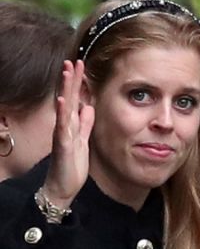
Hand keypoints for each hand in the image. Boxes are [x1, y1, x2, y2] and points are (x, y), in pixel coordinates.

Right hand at [42, 60, 94, 207]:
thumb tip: (88, 107)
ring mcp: (63, 134)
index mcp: (72, 125)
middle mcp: (65, 126)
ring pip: (65, 108)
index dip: (78, 83)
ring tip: (67, 72)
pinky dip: (63, 113)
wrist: (62, 186)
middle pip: (69, 98)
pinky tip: (63, 101)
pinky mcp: (63, 145)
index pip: (75, 100)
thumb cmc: (71, 165)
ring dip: (66, 89)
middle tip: (73, 61)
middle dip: (72, 80)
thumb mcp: (83, 141)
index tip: (81, 66)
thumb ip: (85, 124)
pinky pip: (63, 127)